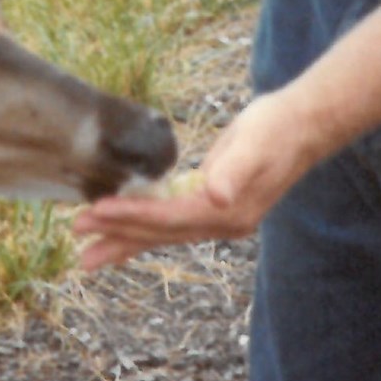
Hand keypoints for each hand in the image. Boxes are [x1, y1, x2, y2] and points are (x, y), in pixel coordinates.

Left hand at [71, 90, 331, 269]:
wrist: (303, 126)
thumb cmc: (277, 130)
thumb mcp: (256, 145)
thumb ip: (235, 171)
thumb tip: (216, 195)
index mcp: (228, 213)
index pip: (169, 219)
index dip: (132, 215)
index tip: (97, 211)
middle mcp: (220, 223)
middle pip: (159, 234)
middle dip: (118, 235)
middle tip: (77, 236)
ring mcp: (217, 218)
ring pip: (161, 234)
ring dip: (125, 240)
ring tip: (88, 254)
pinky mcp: (211, 204)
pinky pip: (169, 222)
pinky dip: (143, 227)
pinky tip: (124, 229)